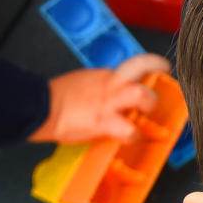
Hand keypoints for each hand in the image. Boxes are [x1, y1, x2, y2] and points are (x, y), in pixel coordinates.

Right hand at [30, 53, 170, 143]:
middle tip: (155, 98)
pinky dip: (131, 136)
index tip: (164, 69)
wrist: (38, 106)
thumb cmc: (55, 98)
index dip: (154, 65)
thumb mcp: (83, 83)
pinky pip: (128, 130)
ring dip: (148, 107)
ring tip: (142, 116)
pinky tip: (128, 138)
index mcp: (106, 75)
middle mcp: (110, 83)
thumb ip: (103, 87)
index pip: (136, 64)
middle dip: (156, 80)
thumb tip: (114, 96)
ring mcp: (108, 101)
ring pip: (141, 95)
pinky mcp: (103, 121)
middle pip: (143, 69)